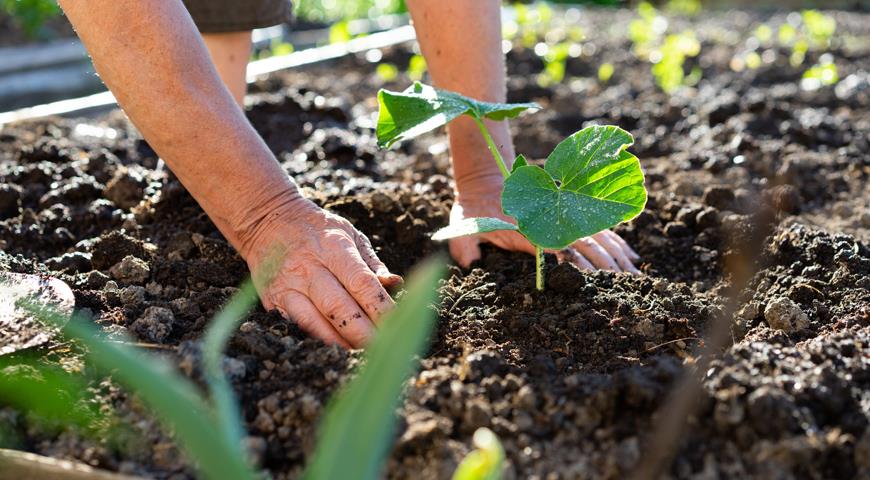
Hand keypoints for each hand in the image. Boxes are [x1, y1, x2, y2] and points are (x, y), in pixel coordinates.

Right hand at [239, 195, 401, 347]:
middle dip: (362, 333)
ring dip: (338, 342)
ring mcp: (287, 284)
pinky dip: (316, 339)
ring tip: (358, 353)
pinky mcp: (272, 299)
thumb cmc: (319, 230)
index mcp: (334, 247)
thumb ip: (372, 263)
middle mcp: (309, 267)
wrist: (267, 220)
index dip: (380, 307)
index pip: (362, 283)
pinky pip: (296, 325)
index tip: (397, 324)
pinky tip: (334, 349)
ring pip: (313, 322)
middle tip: (381, 347)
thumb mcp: (350, 235)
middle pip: (338, 308)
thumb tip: (395, 284)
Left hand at [448, 183, 640, 273]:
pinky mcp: (567, 213)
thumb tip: (468, 264)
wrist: (484, 178)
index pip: (561, 247)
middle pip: (587, 242)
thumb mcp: (463, 224)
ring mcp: (561, 215)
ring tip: (635, 273)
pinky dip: (615, 242)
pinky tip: (630, 256)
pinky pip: (597, 228)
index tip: (598, 279)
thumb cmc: (473, 208)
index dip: (580, 262)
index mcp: (530, 229)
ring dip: (617, 254)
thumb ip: (464, 244)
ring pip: (597, 235)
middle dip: (609, 264)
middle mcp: (551, 220)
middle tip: (629, 284)